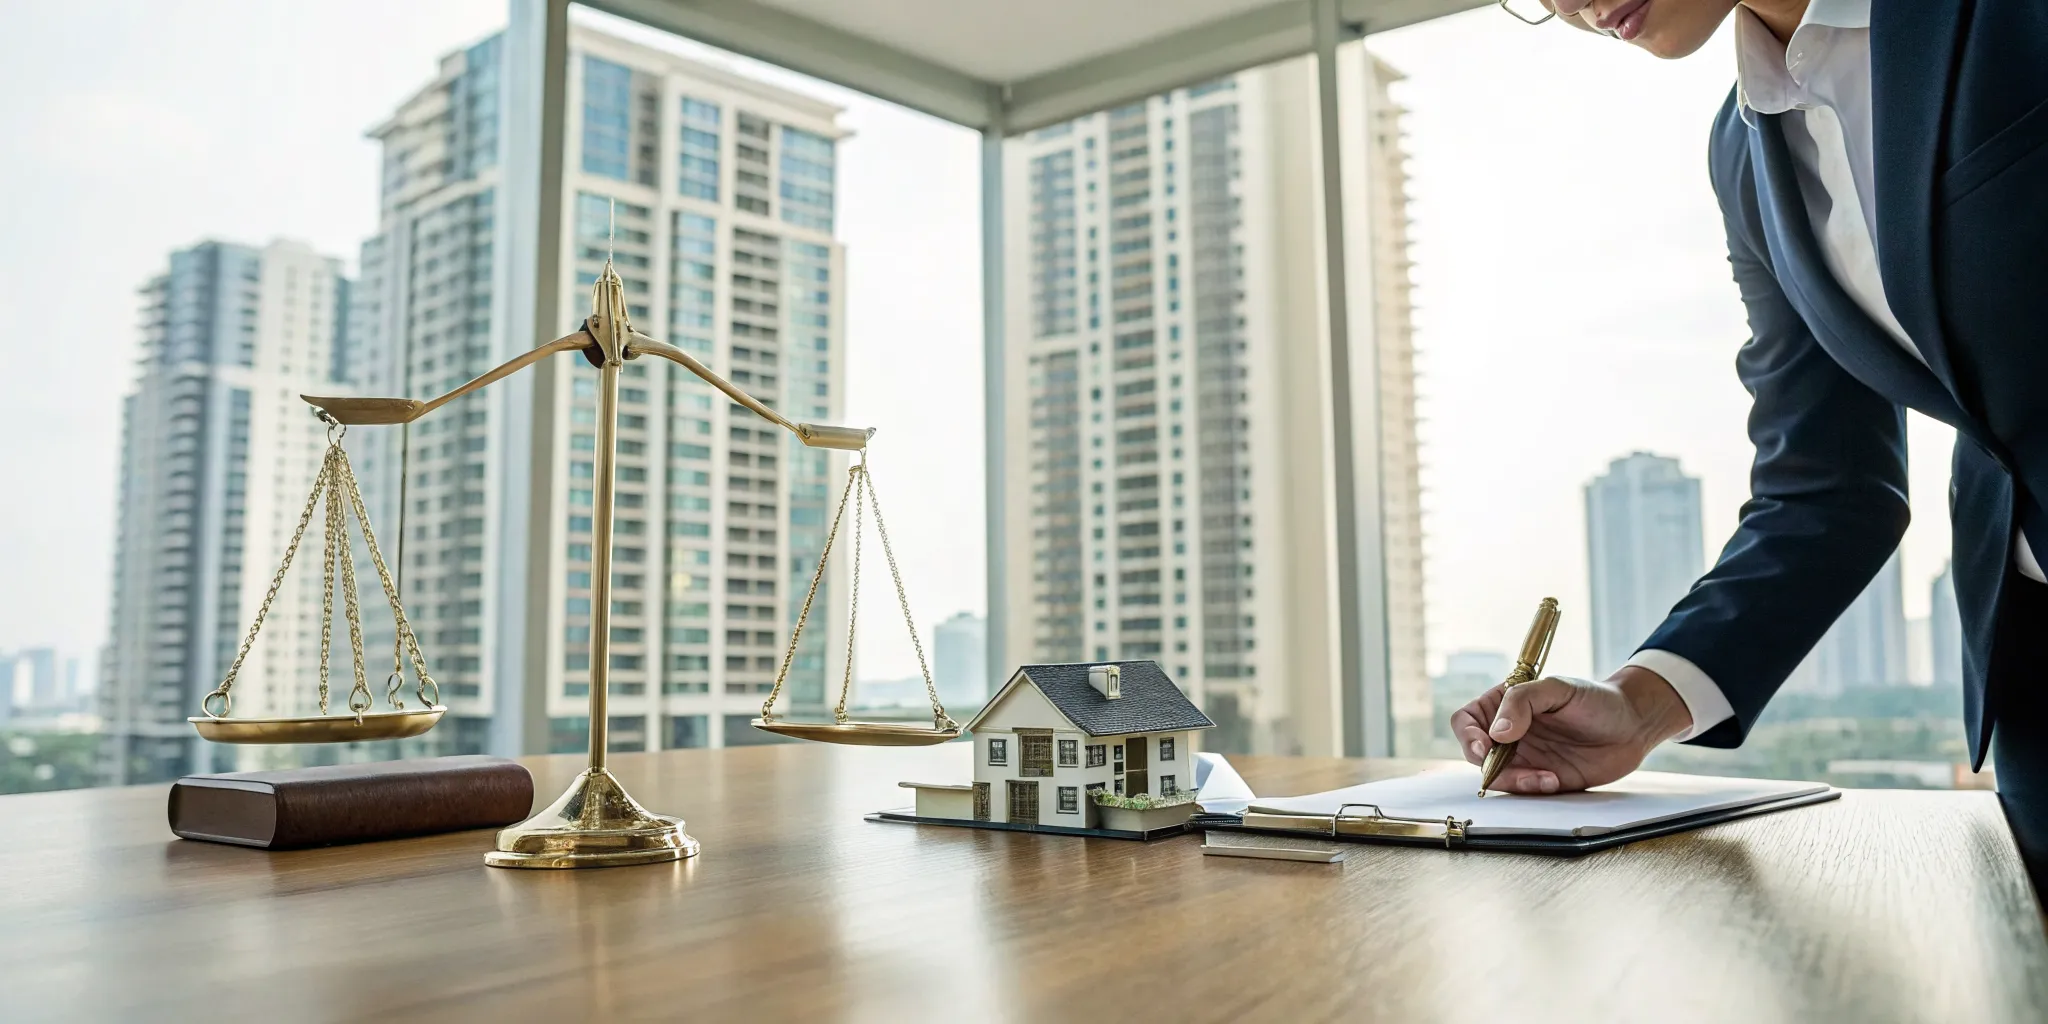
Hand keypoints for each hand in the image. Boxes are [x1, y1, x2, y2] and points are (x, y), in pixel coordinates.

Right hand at [1451, 666, 1693, 794]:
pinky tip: (1554, 780)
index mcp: (1505, 704)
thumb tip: (1496, 732)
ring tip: (1545, 777)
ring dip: (1514, 782)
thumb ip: (1523, 701)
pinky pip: (1522, 791)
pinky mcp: (1540, 778)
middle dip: (1490, 766)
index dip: (1468, 735)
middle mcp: (1508, 732)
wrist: (1633, 726)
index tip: (1484, 747)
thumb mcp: (1559, 688)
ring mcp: (1523, 757)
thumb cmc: (1597, 699)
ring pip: (1496, 777)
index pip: (1466, 720)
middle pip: (1475, 753)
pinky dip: (1532, 789)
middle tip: (1513, 769)